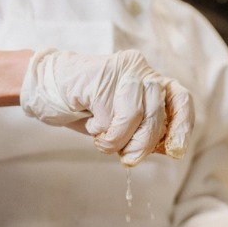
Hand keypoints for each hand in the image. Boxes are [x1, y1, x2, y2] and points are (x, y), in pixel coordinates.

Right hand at [20, 48, 193, 165]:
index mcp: (151, 81)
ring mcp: (124, 69)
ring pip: (136, 116)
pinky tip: (91, 123)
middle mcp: (142, 69)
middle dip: (141, 144)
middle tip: (126, 157)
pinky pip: (112, 114)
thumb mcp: (122, 125)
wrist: (46, 89)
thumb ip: (145, 132)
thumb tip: (169, 150)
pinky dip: (101, 130)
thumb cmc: (86, 108)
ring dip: (117, 139)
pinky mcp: (103, 74)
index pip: (181, 100)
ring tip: (102, 139)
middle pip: (157, 115)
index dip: (182, 126)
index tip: (175, 151)